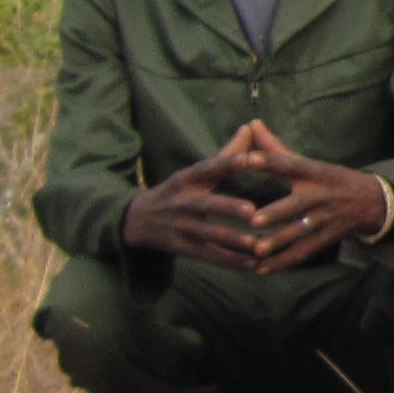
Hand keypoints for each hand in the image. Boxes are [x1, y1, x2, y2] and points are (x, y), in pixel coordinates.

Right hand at [120, 147, 270, 268]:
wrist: (136, 220)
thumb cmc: (178, 191)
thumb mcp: (195, 172)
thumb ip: (227, 153)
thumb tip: (251, 127)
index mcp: (188, 178)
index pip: (210, 167)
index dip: (233, 162)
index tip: (257, 159)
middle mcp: (183, 202)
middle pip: (206, 205)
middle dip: (228, 208)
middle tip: (253, 211)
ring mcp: (181, 227)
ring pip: (209, 235)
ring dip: (233, 240)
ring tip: (257, 245)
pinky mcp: (182, 248)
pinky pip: (209, 256)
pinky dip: (231, 262)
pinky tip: (253, 265)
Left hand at [207, 118, 393, 274]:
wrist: (374, 201)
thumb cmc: (331, 179)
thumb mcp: (309, 162)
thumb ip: (275, 147)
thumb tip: (251, 123)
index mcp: (312, 172)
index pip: (288, 164)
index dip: (268, 161)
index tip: (247, 159)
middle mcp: (319, 195)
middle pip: (296, 204)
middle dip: (276, 213)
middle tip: (254, 219)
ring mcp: (325, 218)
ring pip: (299, 233)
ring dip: (278, 242)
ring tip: (256, 250)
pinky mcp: (327, 238)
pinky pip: (304, 252)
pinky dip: (283, 262)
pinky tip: (262, 269)